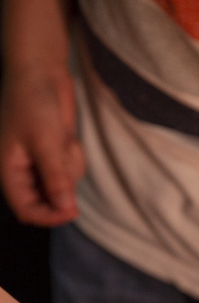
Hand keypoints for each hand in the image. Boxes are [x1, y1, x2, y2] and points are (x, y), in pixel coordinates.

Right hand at [0, 64, 83, 224]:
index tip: (73, 212)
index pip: (27, 210)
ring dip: (70, 168)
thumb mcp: (45, 142)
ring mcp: (40, 165)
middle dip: (63, 187)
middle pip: (48, 203)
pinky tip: (66, 138)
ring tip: (62, 141)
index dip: (49, 217)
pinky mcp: (55, 157)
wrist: (41, 73)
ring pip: (65, 188)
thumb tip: (65, 209)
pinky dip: (74, 158)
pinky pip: (71, 172)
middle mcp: (22, 172)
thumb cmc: (33, 102)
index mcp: (8, 170)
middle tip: (66, 159)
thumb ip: (55, 177)